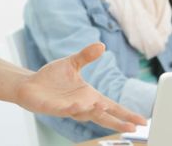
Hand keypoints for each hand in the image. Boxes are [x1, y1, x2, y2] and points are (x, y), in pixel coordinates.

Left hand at [14, 42, 147, 132]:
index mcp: (89, 95)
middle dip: (117, 121)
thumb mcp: (72, 63)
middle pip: (103, 115)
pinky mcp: (54, 108)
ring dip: (95, 111)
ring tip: (104, 107)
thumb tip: (101, 45)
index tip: (142, 120)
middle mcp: (81, 104)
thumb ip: (86, 56)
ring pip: (85, 113)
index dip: (126, 113)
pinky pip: (64, 110)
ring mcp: (68, 108)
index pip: (112, 107)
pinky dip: (72, 108)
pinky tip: (78, 106)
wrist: (29, 84)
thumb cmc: (52, 77)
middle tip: (132, 127)